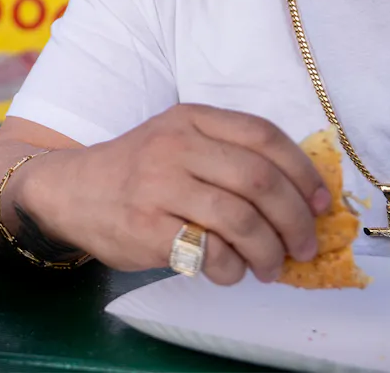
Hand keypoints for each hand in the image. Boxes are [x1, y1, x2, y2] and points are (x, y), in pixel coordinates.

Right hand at [22, 105, 329, 284]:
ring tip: (271, 267)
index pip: (264, 136)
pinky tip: (231, 271)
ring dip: (269, 252)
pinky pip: (210, 252)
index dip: (303, 173)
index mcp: (190, 119)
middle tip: (304, 247)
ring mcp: (158, 186)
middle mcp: (175, 146)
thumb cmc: (136, 170)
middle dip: (295, 221)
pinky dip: (233, 268)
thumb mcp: (176, 141)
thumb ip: (227, 155)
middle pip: (260, 181)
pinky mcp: (146, 228)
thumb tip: (302, 199)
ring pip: (241, 220)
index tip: (321, 203)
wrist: (68, 190)